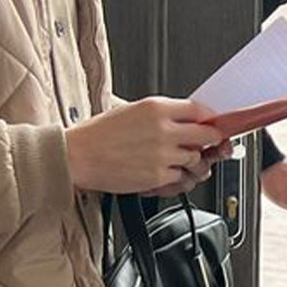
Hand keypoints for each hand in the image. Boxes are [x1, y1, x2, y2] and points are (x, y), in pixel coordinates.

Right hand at [64, 97, 227, 195]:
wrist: (76, 156)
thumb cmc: (98, 134)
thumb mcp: (131, 110)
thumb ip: (162, 113)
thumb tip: (186, 119)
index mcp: (157, 108)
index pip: (201, 110)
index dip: (209, 119)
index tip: (210, 125)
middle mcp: (164, 130)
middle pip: (208, 135)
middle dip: (209, 141)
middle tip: (205, 145)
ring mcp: (162, 154)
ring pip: (197, 159)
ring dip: (194, 163)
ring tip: (183, 162)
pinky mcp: (157, 176)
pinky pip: (181, 178)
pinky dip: (178, 178)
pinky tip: (168, 174)